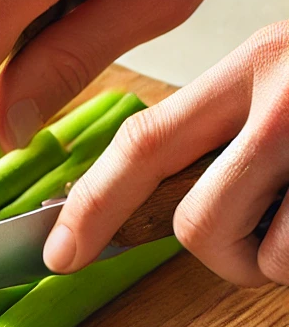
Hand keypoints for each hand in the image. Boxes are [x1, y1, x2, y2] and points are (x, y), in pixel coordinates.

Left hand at [45, 22, 288, 286]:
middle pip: (191, 218)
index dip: (93, 207)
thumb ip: (226, 128)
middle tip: (258, 243)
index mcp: (254, 65)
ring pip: (245, 252)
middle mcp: (282, 93)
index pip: (143, 142)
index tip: (59, 252)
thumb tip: (162, 202)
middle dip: (216, 251)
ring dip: (270, 261)